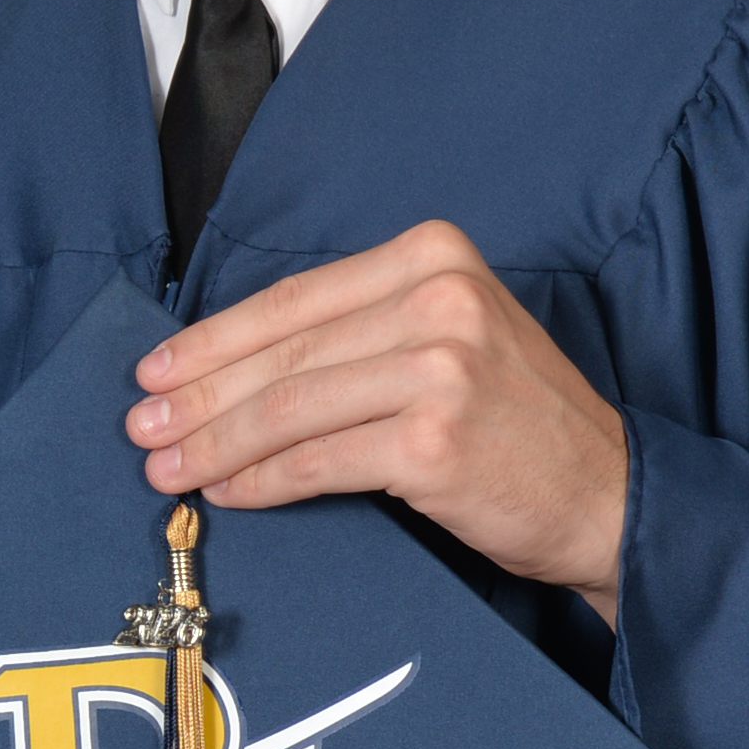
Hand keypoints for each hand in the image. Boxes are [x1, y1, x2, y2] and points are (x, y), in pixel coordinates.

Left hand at [128, 221, 627, 622]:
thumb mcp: (449, 337)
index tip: (156, 368)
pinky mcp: (434, 441)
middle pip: (284, 351)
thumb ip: (360, 331)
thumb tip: (231, 362)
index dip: (214, 338)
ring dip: (213, 444)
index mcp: (434, 255)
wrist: (608, 494)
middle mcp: (438, 298)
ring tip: (166, 468)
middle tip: (140, 428)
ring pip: (289, 407)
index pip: (295, 299)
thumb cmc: (516, 421)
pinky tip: (228, 492)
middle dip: (198, 394)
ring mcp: (440, 368)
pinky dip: (261, 481)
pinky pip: (317, 461)